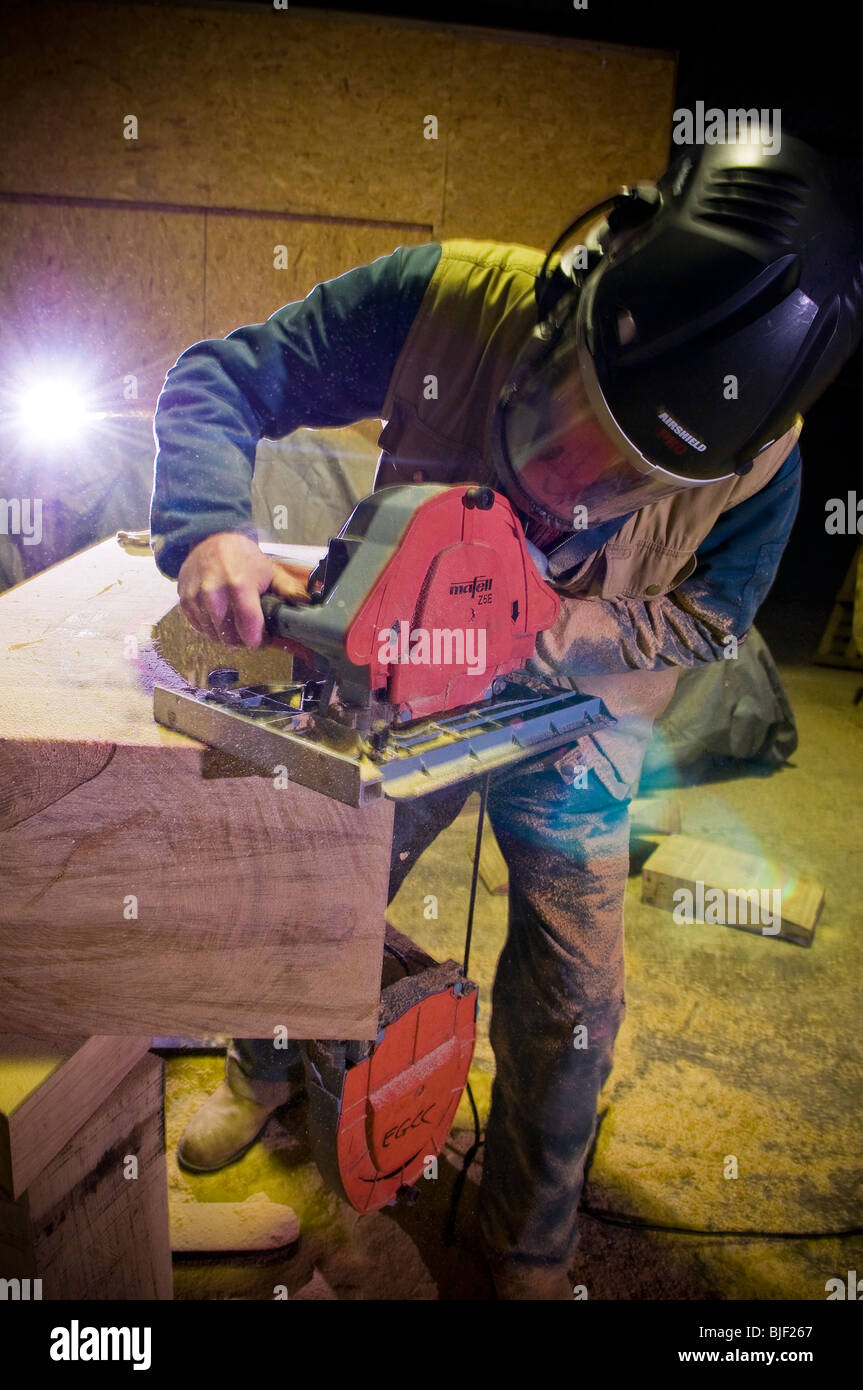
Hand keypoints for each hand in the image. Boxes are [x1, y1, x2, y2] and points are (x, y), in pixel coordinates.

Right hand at [177, 533, 313, 647]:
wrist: (210, 540)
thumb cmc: (242, 558)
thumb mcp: (269, 571)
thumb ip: (288, 590)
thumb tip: (308, 604)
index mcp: (239, 584)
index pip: (248, 626)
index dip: (256, 640)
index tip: (261, 641)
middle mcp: (213, 592)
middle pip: (229, 636)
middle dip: (241, 640)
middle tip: (249, 633)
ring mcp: (196, 597)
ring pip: (213, 634)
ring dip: (225, 636)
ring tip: (235, 625)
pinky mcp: (184, 600)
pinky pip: (199, 628)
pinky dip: (210, 628)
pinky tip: (220, 619)